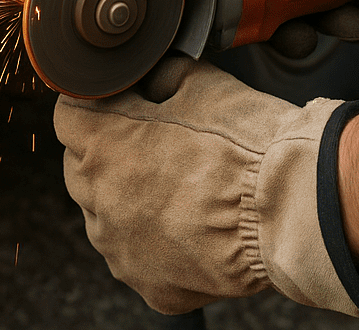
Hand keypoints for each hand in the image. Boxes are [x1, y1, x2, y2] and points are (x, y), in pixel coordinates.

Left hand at [54, 59, 358, 316]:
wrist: (290, 206)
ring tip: (177, 186)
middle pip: (82, 166)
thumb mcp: (198, 79)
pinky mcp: (150, 284)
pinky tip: (189, 224)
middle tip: (152, 143)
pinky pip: (138, 256)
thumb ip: (160, 75)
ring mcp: (121, 246)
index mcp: (101, 141)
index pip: (68, 114)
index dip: (94, 105)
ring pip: (105, 215)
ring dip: (126, 198)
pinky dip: (155, 242)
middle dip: (107, 151)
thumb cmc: (246, 141)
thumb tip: (152, 75)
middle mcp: (99, 197)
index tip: (114, 104)